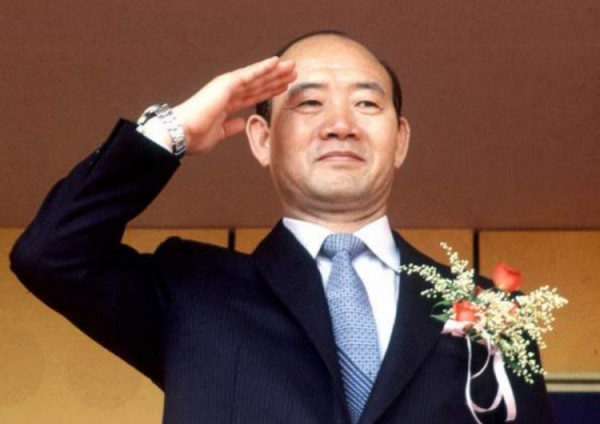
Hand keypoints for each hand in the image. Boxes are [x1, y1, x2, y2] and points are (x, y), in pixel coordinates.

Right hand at [172, 57, 295, 153]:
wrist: (182, 134)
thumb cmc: (195, 136)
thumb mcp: (219, 134)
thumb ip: (231, 127)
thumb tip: (242, 123)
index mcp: (227, 104)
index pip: (253, 95)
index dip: (270, 90)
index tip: (285, 87)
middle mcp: (228, 92)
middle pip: (258, 84)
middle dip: (276, 78)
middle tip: (294, 72)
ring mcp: (227, 87)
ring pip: (256, 77)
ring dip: (274, 71)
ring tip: (291, 66)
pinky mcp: (225, 84)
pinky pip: (248, 75)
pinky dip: (262, 68)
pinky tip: (275, 63)